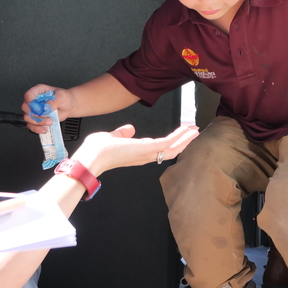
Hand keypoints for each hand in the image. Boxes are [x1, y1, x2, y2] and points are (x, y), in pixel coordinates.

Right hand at [22, 85, 74, 132]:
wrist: (68, 106)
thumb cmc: (64, 98)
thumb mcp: (62, 96)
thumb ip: (54, 101)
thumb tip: (46, 107)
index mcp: (38, 91)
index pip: (28, 95)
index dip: (32, 103)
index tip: (40, 108)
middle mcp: (34, 100)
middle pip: (25, 107)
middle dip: (36, 114)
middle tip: (47, 116)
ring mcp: (34, 110)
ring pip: (27, 118)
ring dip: (38, 122)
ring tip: (50, 121)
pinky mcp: (36, 119)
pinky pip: (31, 126)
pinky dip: (37, 129)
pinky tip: (45, 128)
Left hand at [72, 124, 199, 175]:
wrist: (91, 158)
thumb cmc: (97, 151)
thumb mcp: (111, 137)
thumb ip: (122, 133)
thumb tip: (129, 129)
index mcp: (137, 154)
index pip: (159, 149)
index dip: (170, 142)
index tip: (179, 135)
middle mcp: (145, 156)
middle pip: (171, 151)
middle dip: (183, 142)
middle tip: (194, 132)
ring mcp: (148, 153)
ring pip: (173, 148)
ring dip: (185, 139)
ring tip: (195, 130)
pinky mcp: (148, 149)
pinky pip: (168, 142)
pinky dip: (180, 136)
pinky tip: (187, 129)